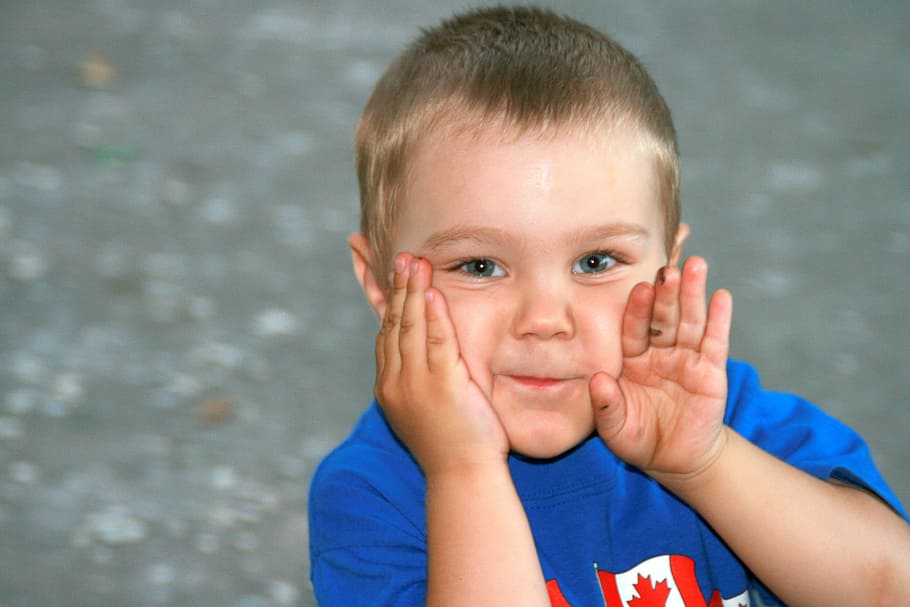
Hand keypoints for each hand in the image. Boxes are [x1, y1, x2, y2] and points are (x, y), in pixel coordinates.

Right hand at [374, 253, 508, 475]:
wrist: (462, 475)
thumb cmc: (452, 445)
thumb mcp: (425, 410)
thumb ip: (420, 381)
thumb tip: (424, 363)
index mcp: (388, 388)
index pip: (384, 335)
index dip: (385, 302)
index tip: (387, 276)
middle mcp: (395, 383)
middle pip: (393, 325)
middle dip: (396, 288)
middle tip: (401, 258)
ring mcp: (417, 384)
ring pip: (410, 327)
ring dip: (412, 291)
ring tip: (415, 263)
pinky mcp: (443, 385)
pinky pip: (437, 341)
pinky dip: (433, 314)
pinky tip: (433, 292)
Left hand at [590, 257, 732, 485]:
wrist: (674, 460)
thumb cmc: (638, 438)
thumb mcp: (615, 428)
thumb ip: (605, 404)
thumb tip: (597, 379)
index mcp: (631, 360)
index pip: (633, 329)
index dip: (636, 309)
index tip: (639, 288)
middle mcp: (658, 353)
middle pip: (662, 318)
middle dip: (666, 293)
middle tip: (668, 268)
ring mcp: (686, 359)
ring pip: (689, 322)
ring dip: (693, 294)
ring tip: (696, 266)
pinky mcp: (711, 371)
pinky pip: (715, 343)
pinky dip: (719, 320)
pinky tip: (721, 297)